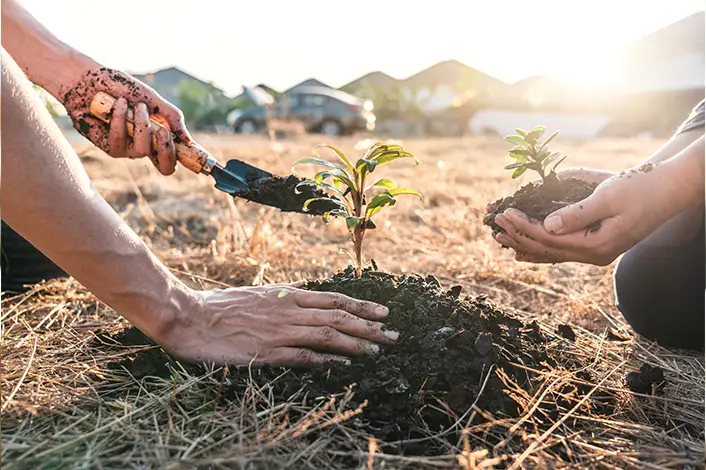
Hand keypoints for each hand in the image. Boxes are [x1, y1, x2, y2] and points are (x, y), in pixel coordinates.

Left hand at [61, 67, 191, 174]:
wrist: (89, 80)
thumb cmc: (120, 87)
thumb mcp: (152, 99)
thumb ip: (171, 117)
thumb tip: (187, 140)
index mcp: (159, 135)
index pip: (178, 155)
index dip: (189, 158)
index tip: (192, 149)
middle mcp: (145, 146)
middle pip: (166, 167)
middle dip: (167, 150)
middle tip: (163, 131)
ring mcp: (128, 149)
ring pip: (144, 150)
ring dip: (141, 125)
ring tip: (134, 105)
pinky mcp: (109, 147)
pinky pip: (120, 142)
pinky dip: (120, 121)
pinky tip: (118, 105)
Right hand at [157, 282, 398, 366]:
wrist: (192, 317)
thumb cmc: (224, 305)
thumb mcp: (261, 291)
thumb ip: (287, 292)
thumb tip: (309, 289)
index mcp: (288, 295)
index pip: (334, 299)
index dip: (362, 305)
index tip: (384, 311)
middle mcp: (290, 310)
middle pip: (339, 317)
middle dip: (369, 325)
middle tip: (393, 335)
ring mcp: (280, 331)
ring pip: (327, 335)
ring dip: (356, 343)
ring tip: (377, 350)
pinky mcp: (268, 352)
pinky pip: (304, 356)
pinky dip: (326, 360)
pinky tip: (343, 365)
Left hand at [492, 163, 681, 265]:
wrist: (666, 192)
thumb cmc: (639, 188)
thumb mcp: (608, 196)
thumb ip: (578, 213)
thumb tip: (547, 225)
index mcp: (596, 244)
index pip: (549, 238)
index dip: (523, 225)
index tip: (505, 212)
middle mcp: (594, 255)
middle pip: (545, 249)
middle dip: (518, 236)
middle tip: (494, 223)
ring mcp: (595, 255)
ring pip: (551, 254)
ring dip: (524, 245)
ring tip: (499, 238)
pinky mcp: (595, 248)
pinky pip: (560, 253)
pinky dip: (539, 251)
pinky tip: (521, 253)